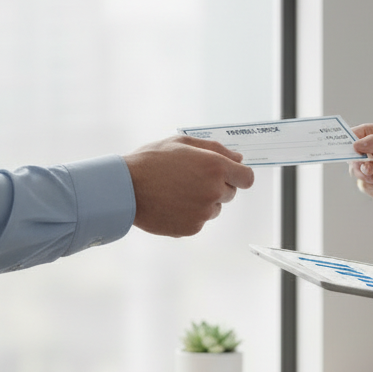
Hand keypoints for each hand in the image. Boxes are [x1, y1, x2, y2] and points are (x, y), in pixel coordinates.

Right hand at [124, 136, 254, 237]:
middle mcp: (213, 190)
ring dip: (204, 202)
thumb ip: (215, 149)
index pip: (247, 178)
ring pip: (215, 208)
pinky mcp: (192, 228)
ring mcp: (203, 212)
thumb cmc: (151, 162)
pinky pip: (199, 221)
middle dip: (217, 186)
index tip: (230, 176)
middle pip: (231, 193)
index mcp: (215, 166)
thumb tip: (238, 159)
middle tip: (191, 179)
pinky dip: (190, 215)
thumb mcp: (183, 143)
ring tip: (177, 191)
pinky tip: (172, 204)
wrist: (125, 189)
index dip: (238, 176)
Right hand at [348, 123, 372, 228]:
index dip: (349, 138)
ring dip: (370, 176)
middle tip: (367, 168)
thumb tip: (356, 144)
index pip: (356, 133)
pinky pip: (364, 186)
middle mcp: (370, 152)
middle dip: (358, 162)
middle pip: (351, 154)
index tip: (350, 146)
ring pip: (355, 171)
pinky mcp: (372, 185)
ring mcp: (370, 169)